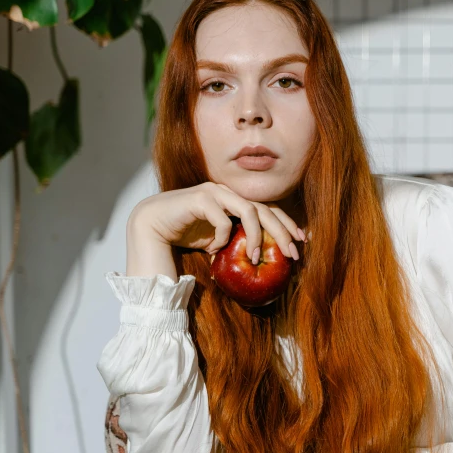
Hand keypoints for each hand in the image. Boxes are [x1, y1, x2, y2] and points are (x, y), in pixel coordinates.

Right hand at [129, 181, 304, 262]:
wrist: (150, 226)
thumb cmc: (184, 233)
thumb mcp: (217, 241)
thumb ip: (236, 244)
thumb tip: (259, 259)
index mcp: (235, 201)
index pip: (268, 209)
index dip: (286, 223)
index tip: (301, 241)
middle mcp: (228, 193)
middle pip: (265, 209)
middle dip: (283, 231)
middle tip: (293, 253)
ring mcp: (215, 193)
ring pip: (250, 209)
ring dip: (257, 235)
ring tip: (256, 257)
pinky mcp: (200, 198)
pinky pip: (222, 219)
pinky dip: (223, 236)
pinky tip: (214, 250)